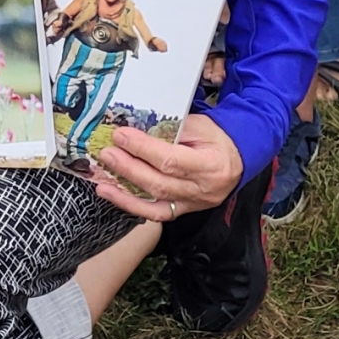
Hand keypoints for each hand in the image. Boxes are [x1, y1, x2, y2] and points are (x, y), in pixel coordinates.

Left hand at [86, 110, 243, 224]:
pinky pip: (155, 213)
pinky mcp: (183, 210)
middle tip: (107, 153)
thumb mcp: (201, 126)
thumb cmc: (217, 140)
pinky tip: (113, 194)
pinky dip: (131, 204)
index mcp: (210, 165)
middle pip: (160, 183)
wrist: (237, 160)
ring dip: (124, 192)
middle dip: (129, 168)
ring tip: (102, 180)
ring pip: (155, 202)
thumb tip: (137, 128)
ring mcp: (193, 204)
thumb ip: (172, 128)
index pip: (171, 160)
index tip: (121, 135)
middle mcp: (202, 190)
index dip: (143, 148)